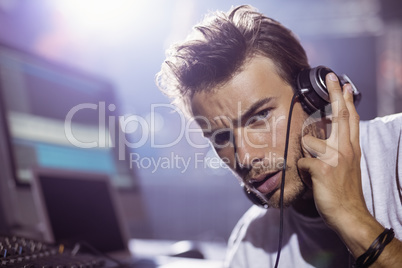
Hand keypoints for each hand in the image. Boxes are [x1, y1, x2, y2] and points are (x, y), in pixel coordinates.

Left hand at [297, 73, 366, 230]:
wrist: (350, 215)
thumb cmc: (345, 193)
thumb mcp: (347, 168)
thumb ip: (338, 151)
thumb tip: (323, 140)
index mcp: (351, 148)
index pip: (351, 118)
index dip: (346, 100)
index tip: (343, 84)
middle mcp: (345, 149)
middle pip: (341, 115)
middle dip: (335, 94)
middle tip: (332, 77)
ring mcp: (334, 158)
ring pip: (309, 141)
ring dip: (306, 155)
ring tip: (315, 170)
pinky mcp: (322, 169)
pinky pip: (302, 163)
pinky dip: (302, 172)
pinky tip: (311, 181)